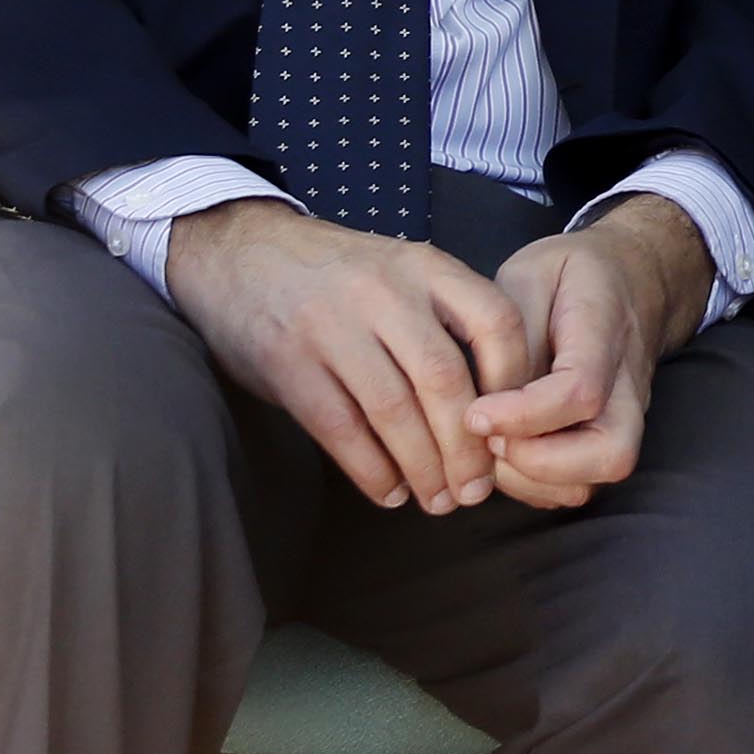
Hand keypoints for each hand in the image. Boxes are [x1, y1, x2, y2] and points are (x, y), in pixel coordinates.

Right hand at [166, 200, 531, 514]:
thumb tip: (495, 404)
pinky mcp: (287, 362)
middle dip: (466, 447)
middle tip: (476, 491)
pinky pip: (340, 428)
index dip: (514, 382)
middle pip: (445, 380)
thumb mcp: (399, 271)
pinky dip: (371, 469)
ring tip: (437, 501)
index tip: (513, 426)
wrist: (239, 253)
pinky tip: (389, 492)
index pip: (497, 321)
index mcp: (425, 266)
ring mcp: (332, 326)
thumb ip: (443, 318)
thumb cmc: (337, 275)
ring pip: (394, 411)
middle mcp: (385, 292)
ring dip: (422, 467)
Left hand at [460, 194, 714, 509]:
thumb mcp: (531, 276)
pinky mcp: (608, 440)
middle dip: (538, 464)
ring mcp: (625, 419)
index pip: (581, 391)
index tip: (474, 413)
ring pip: (593, 481)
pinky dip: (532, 484)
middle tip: (489, 438)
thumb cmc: (571, 276)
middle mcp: (627, 386)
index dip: (524, 414)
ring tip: (489, 446)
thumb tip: (485, 398)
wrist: (633, 277)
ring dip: (529, 479)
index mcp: (605, 331)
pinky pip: (576, 485)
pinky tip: (503, 452)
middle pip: (611, 454)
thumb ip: (508, 334)